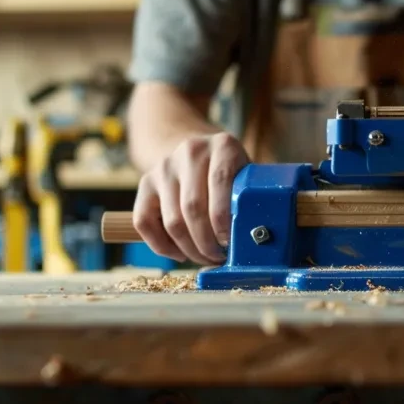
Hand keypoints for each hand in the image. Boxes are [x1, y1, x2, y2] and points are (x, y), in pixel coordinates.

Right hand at [132, 132, 249, 264]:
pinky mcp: (146, 183)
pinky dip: (162, 246)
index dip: (224, 218)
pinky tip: (180, 253)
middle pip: (193, 208)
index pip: (221, 181)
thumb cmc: (232, 174)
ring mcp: (164, 166)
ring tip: (205, 257)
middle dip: (207, 242)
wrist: (198, 151)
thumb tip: (259, 234)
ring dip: (189, 249)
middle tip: (218, 257)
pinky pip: (144, 222)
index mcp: (223, 145)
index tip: (229, 241)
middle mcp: (191, 151)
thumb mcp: (247, 175)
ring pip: (172, 221)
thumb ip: (252, 198)